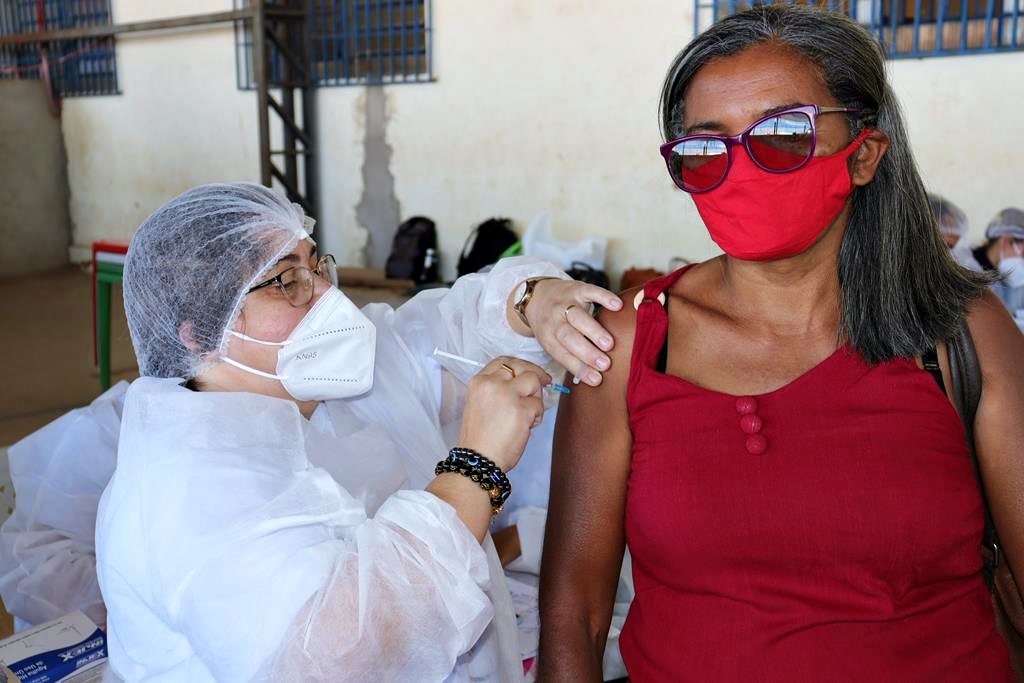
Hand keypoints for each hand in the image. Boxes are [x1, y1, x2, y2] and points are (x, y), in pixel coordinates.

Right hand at [457, 357, 549, 471]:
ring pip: (534, 382)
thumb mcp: (480, 404)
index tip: (528, 371)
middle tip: (545, 381)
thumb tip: (523, 380)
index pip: (503, 361)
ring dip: (536, 397)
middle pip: (522, 367)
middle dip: (536, 374)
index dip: (519, 365)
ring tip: (528, 414)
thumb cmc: (480, 437)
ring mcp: (508, 395)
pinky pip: (539, 405)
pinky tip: (527, 427)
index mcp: (479, 382)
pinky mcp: (522, 410)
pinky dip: (537, 416)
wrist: (478, 459)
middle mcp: (492, 384)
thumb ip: (497, 389)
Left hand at [521, 279, 622, 385]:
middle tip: (605, 363)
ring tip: (609, 344)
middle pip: (568, 337)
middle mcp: (554, 320)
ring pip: (578, 316)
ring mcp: (565, 303)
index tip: (597, 379)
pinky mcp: (576, 288)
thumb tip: (595, 378)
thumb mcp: (553, 342)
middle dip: (587, 352)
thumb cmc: (550, 326)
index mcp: (548, 338)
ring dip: (593, 330)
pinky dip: (603, 297)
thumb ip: (571, 357)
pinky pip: (590, 291)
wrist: (536, 296)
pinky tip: (616, 306)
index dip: (579, 368)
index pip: (562, 355)